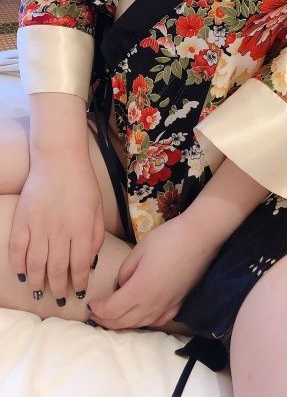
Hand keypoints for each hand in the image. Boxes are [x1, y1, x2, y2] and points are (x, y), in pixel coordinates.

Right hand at [9, 153, 103, 303]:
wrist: (59, 159)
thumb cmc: (83, 183)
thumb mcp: (97, 208)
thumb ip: (96, 236)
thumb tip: (90, 262)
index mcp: (81, 228)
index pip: (79, 265)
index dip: (78, 283)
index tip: (78, 293)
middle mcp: (59, 231)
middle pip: (57, 269)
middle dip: (58, 288)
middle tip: (59, 299)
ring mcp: (38, 226)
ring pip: (35, 264)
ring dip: (37, 281)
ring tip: (40, 291)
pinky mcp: (22, 220)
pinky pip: (17, 249)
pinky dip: (18, 264)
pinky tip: (22, 273)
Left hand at [88, 214, 216, 329]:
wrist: (200, 237)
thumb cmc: (168, 238)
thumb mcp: (139, 250)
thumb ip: (125, 271)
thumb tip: (121, 286)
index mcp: (138, 290)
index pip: (111, 310)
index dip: (98, 310)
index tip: (91, 305)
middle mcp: (151, 305)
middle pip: (123, 322)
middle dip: (106, 321)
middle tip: (96, 315)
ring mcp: (166, 307)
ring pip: (139, 324)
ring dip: (123, 324)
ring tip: (114, 318)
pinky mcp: (178, 304)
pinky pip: (156, 321)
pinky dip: (144, 322)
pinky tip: (141, 316)